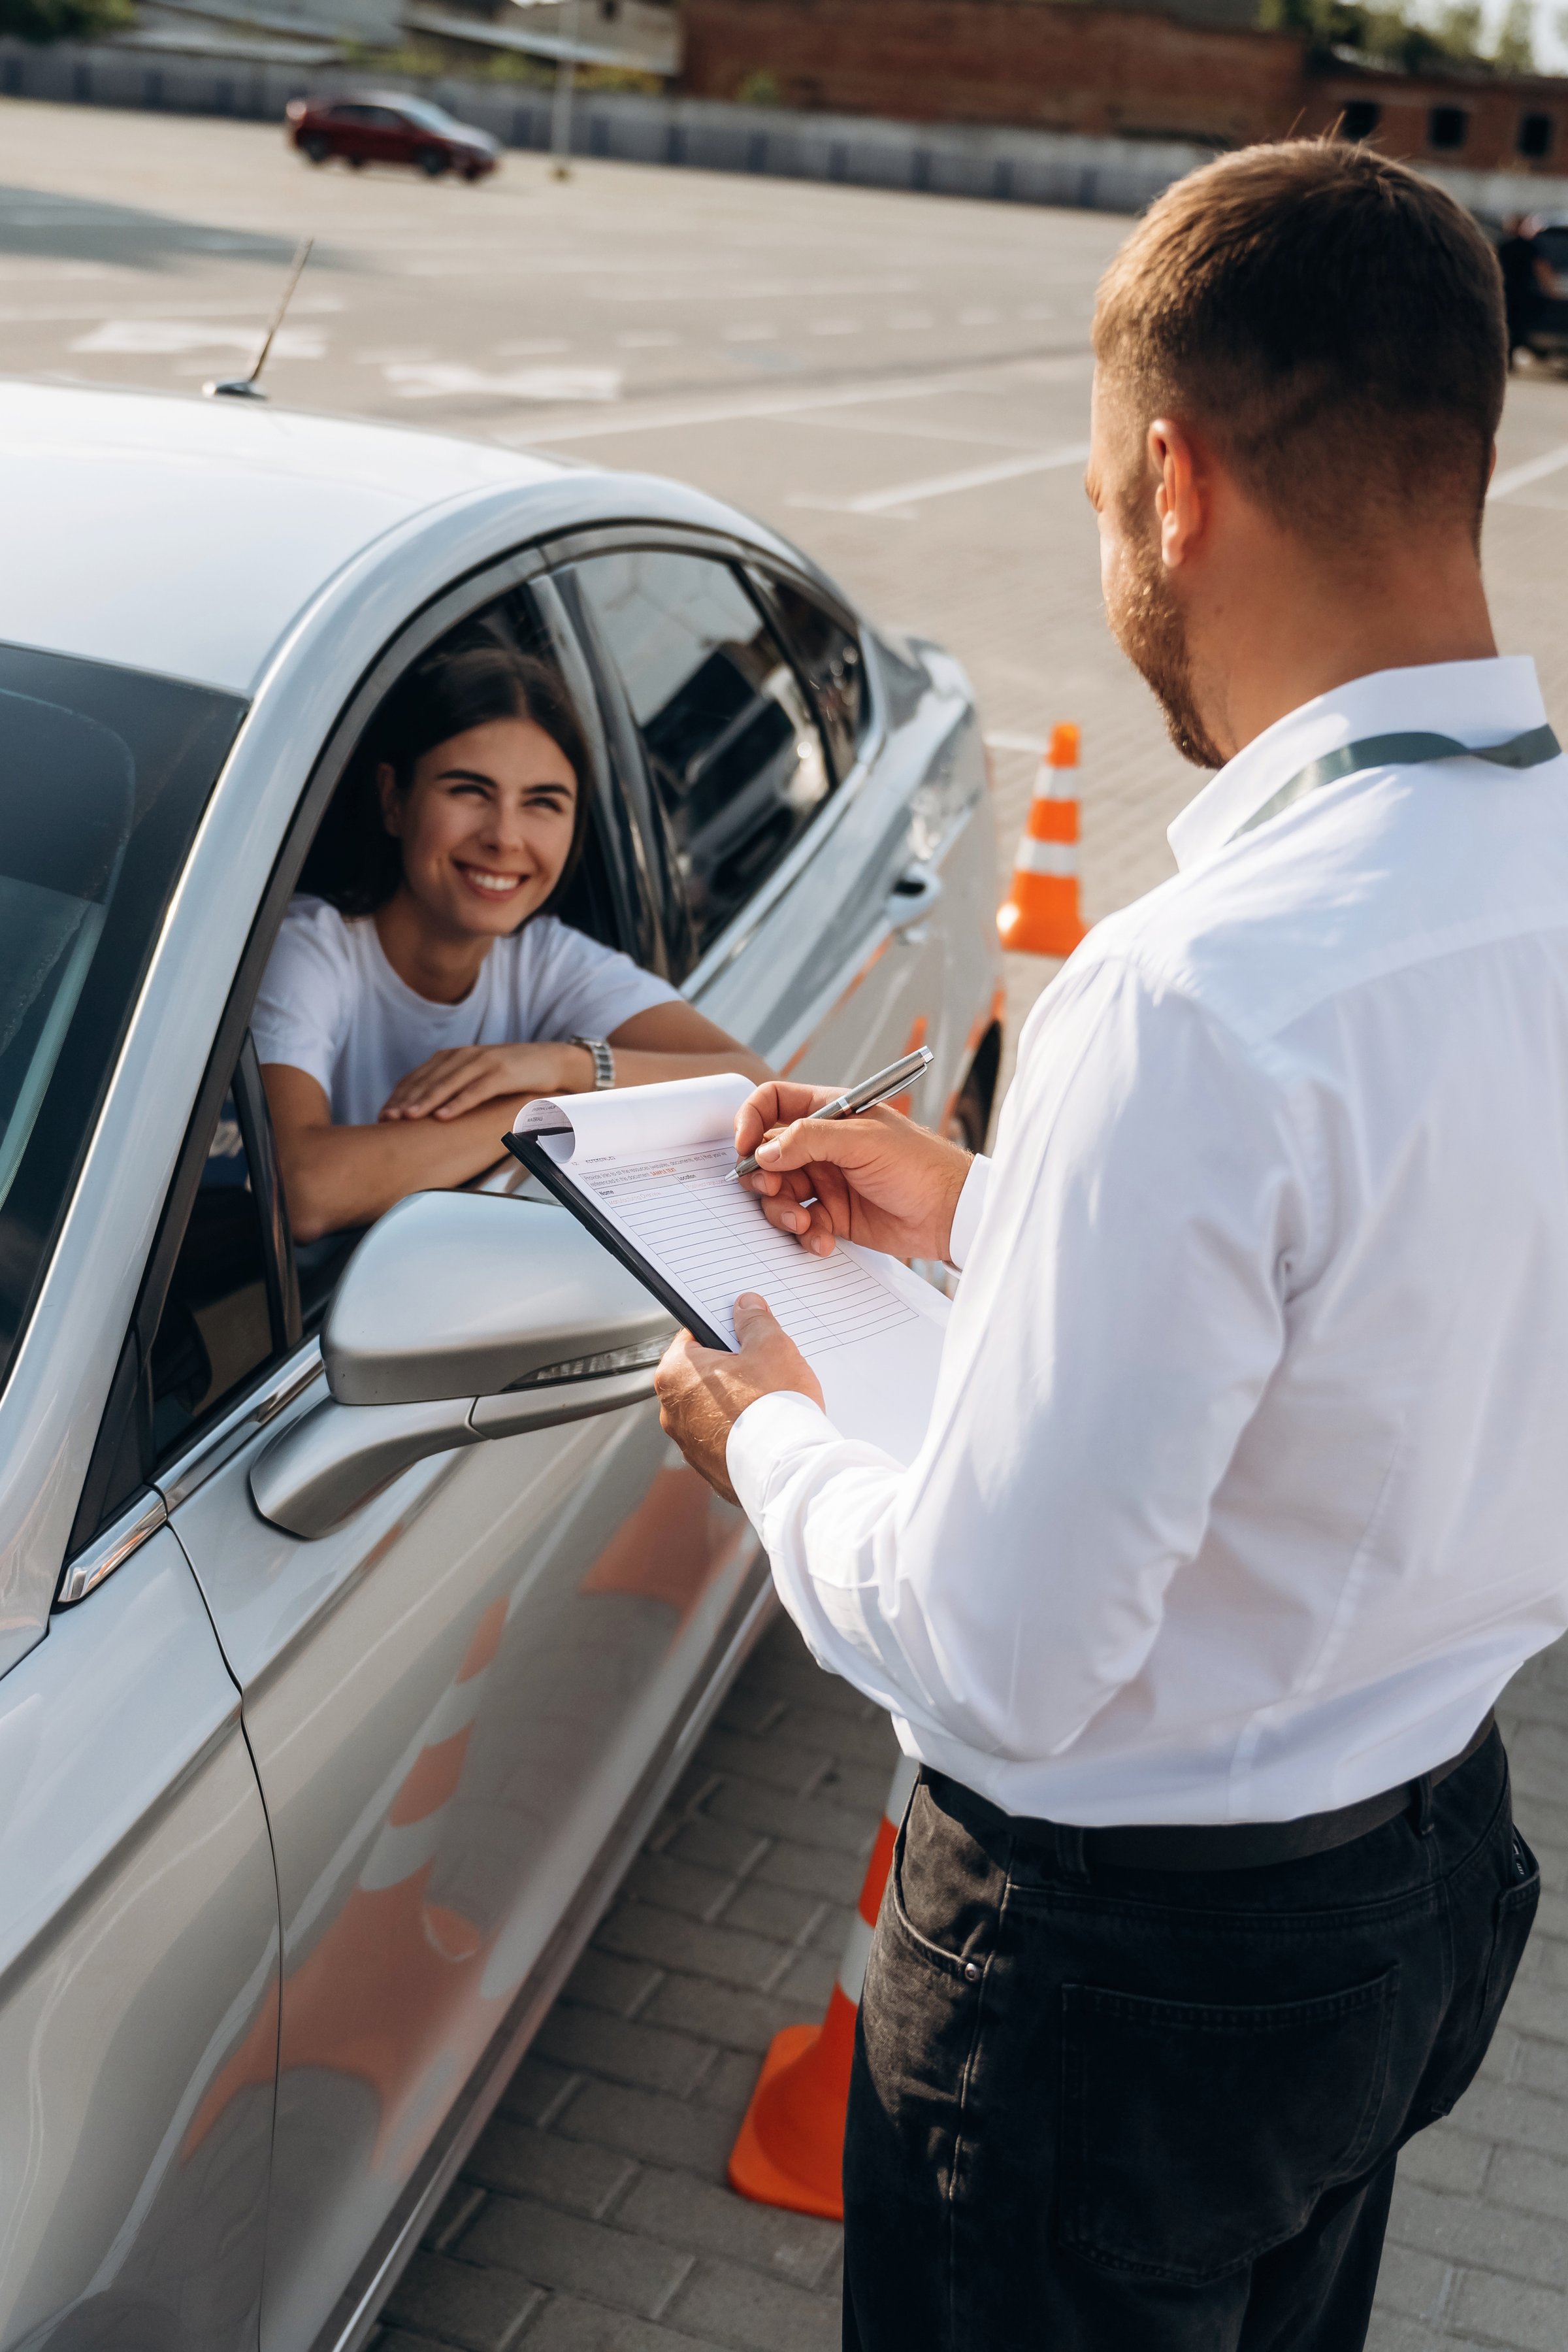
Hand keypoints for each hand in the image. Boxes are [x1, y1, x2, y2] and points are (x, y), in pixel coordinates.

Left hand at [380, 1042, 591, 1120]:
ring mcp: (484, 1062)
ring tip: (407, 1117)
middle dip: (405, 1099)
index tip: (382, 1113)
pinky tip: (443, 1116)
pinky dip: (458, 1102)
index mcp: (455, 1057)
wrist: (553, 1061)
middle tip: (386, 1118)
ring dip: (426, 1100)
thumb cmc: (513, 1075)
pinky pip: (476, 1090)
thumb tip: (428, 1112)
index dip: (399, 1094)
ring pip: (448, 1083)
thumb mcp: (479, 1077)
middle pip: (428, 1079)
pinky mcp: (503, 1073)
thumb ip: (454, 1087)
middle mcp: (465, 1056)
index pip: (419, 1075)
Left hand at [655, 1294, 822, 1499]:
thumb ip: (754, 1322)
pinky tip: (767, 1428)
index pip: (692, 1337)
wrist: (786, 1471)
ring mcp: (687, 1443)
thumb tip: (745, 1306)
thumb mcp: (771, 1347)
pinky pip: (723, 1438)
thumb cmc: (774, 1407)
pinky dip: (741, 1432)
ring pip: (712, 1409)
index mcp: (675, 1373)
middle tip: (764, 1367)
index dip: (721, 1330)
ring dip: (736, 1401)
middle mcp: (671, 1410)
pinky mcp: (707, 1467)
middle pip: (703, 1375)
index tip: (742, 1332)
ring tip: (771, 1401)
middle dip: (732, 1369)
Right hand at [735, 1081, 971, 1261]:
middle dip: (763, 1176)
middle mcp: (822, 1146)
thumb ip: (809, 1140)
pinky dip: (804, 1234)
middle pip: (767, 1154)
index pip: (773, 1102)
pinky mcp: (832, 1215)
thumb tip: (763, 1151)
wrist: (952, 1213)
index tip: (743, 1146)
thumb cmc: (919, 1164)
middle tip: (774, 1190)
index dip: (751, 1120)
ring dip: (781, 1211)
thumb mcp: (863, 1141)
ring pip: (778, 1193)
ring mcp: (825, 1181)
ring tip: (803, 1222)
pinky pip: (800, 1224)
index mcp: (829, 1114)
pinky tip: (823, 1240)